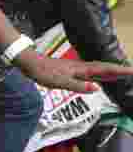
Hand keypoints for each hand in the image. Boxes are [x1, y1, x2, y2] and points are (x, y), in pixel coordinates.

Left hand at [16, 50, 132, 93]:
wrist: (30, 63)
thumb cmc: (44, 73)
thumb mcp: (61, 82)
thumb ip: (78, 86)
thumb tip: (96, 88)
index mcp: (81, 69)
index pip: (104, 69)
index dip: (119, 70)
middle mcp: (80, 67)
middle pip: (103, 68)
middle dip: (118, 70)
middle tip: (132, 72)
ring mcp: (75, 68)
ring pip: (97, 69)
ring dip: (110, 72)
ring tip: (121, 75)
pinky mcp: (70, 70)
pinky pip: (89, 72)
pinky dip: (98, 74)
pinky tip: (98, 78)